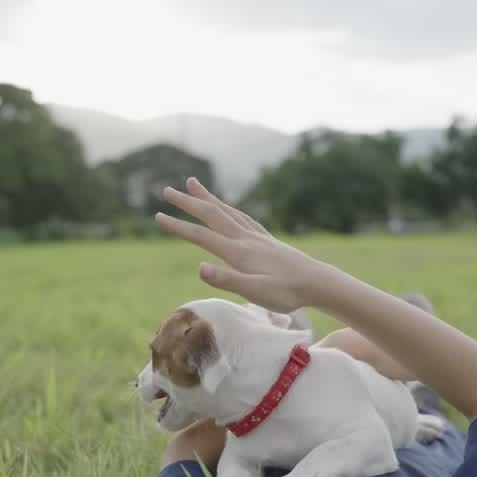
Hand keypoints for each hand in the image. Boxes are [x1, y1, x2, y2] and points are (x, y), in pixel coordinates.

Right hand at [153, 178, 336, 314]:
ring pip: (226, 211)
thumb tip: (199, 268)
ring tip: (193, 184)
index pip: (201, 236)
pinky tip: (227, 208)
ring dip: (207, 198)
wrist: (318, 282)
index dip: (178, 226)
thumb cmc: (287, 292)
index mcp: (238, 252)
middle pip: (211, 215)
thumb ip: (228, 280)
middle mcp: (245, 239)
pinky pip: (242, 216)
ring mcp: (257, 236)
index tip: (158, 216)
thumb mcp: (256, 293)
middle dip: (188, 202)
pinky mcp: (266, 239)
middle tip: (166, 190)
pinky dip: (228, 208)